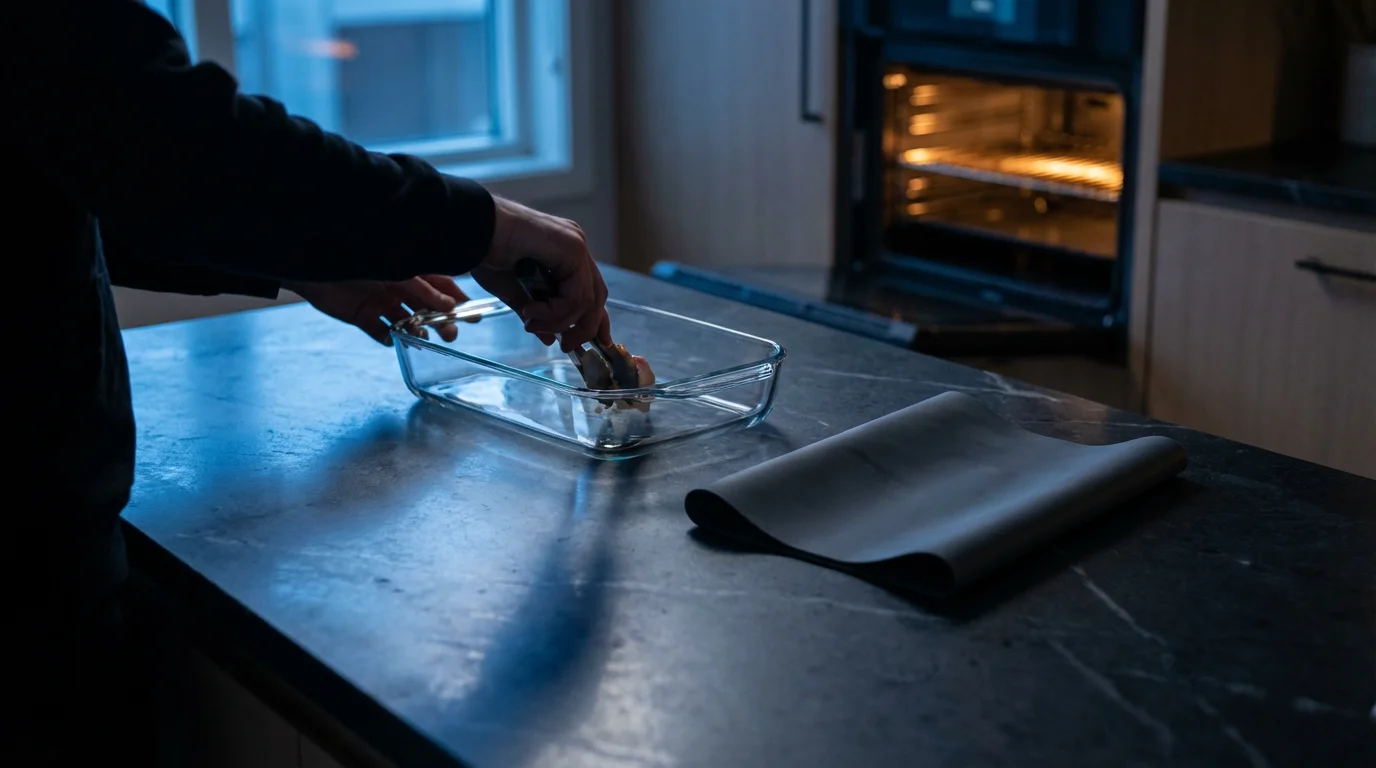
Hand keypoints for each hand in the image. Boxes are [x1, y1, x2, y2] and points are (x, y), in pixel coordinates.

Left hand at [286, 275, 467, 345]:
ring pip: (407, 322)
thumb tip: (450, 305)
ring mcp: (380, 302)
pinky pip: (380, 331)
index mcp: (410, 270)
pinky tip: (395, 341)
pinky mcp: (362, 316)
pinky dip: (389, 338)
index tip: (473, 315)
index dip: (457, 300)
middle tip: (451, 335)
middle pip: (427, 308)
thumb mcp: (398, 271)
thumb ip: (422, 289)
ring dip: (417, 331)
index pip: (441, 286)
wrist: (314, 263)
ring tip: (422, 338)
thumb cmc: (360, 256)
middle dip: (441, 321)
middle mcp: (398, 287)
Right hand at [472, 196, 609, 351]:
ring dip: (558, 322)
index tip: (599, 343)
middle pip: (596, 297)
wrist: (473, 231)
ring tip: (530, 323)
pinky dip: (555, 312)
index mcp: (565, 253)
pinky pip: (576, 296)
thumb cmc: (486, 253)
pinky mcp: (572, 249)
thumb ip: (535, 313)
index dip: (596, 320)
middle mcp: (575, 247)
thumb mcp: (513, 291)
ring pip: (587, 301)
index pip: (591, 291)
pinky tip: (530, 310)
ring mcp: (576, 245)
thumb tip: (549, 339)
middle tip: (565, 346)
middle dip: (584, 328)